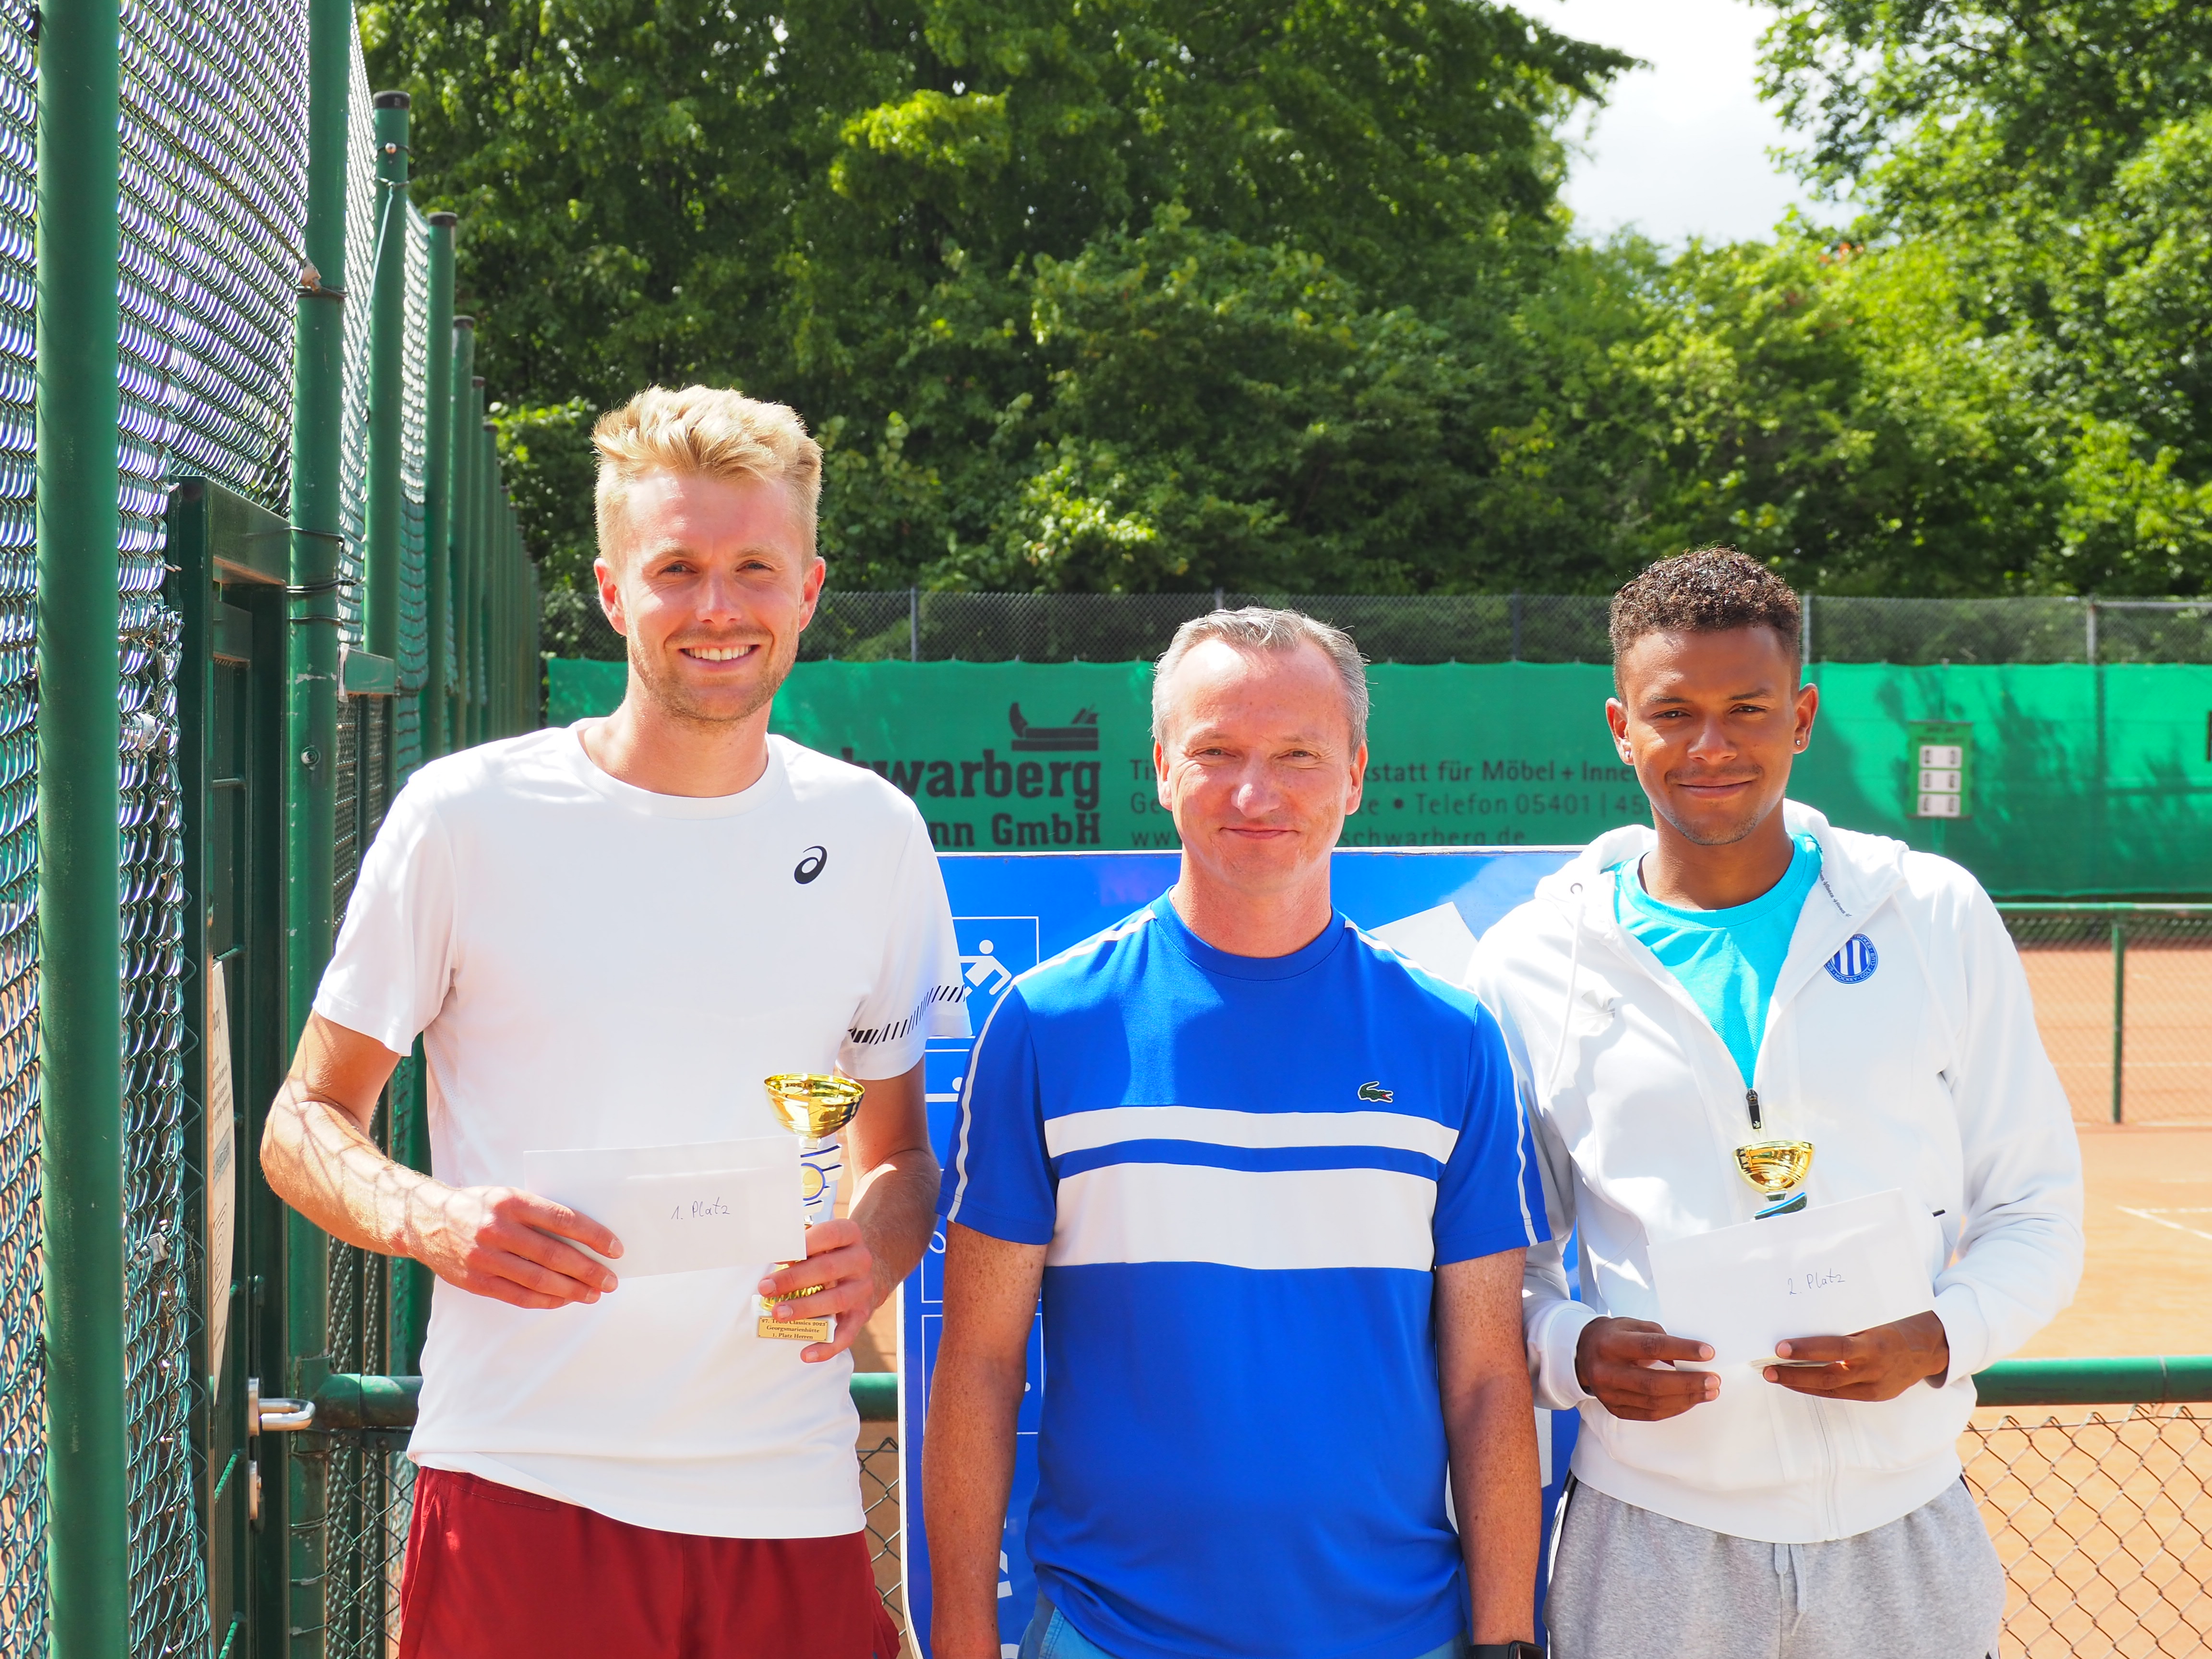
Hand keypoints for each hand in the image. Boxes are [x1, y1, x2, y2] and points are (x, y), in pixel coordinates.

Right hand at [405, 1184, 620, 1309]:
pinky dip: (545, 1300)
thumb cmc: (479, 1206)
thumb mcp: (508, 1196)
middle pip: (554, 1255)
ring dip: (571, 1290)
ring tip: (593, 1294)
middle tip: (611, 1280)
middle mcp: (497, 1229)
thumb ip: (539, 1213)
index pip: (564, 1220)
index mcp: (511, 1201)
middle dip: (589, 1270)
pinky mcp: (476, 1281)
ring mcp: (485, 1257)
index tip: (615, 1249)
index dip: (594, 1236)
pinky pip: (518, 1295)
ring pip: (538, 1280)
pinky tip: (563, 1301)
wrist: (426, 1221)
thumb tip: (585, 1237)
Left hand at [758, 1218, 879, 1363]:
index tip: (779, 1254)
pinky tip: (806, 1354)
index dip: (806, 1243)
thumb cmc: (831, 1254)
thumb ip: (802, 1247)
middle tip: (765, 1288)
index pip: (831, 1234)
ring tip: (777, 1314)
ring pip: (836, 1300)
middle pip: (828, 1268)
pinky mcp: (862, 1315)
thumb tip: (770, 1256)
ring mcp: (863, 1289)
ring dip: (804, 1309)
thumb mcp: (822, 1242)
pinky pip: (847, 1334)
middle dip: (794, 1279)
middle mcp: (860, 1261)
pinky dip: (827, 1347)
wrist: (867, 1272)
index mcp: (850, 1235)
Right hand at [1575, 1316, 1720, 1420]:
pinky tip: (1690, 1400)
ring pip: (1654, 1403)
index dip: (1681, 1350)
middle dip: (1688, 1383)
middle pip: (1653, 1382)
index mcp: (1610, 1344)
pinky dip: (1674, 1408)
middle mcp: (1606, 1371)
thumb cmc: (1613, 1336)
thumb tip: (1690, 1358)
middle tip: (1713, 1380)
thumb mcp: (1632, 1326)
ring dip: (1686, 1399)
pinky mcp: (1615, 1409)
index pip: (1650, 1347)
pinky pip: (1650, 1414)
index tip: (1708, 1352)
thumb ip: (1658, 1338)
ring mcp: (1609, 1394)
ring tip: (1709, 1392)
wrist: (1581, 1354)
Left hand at [1765, 1310, 1949, 1399]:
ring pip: (1831, 1389)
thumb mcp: (1873, 1319)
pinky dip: (1817, 1388)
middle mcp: (1875, 1370)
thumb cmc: (1896, 1324)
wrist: (1930, 1348)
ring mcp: (1876, 1387)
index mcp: (1876, 1345)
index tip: (1780, 1347)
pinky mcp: (1875, 1396)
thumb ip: (1845, 1326)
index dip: (1807, 1349)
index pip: (1835, 1349)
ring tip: (1775, 1376)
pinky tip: (1798, 1382)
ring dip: (1800, 1383)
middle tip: (1766, 1368)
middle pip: (1828, 1376)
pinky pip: (1841, 1394)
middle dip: (1794, 1374)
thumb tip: (1803, 1321)